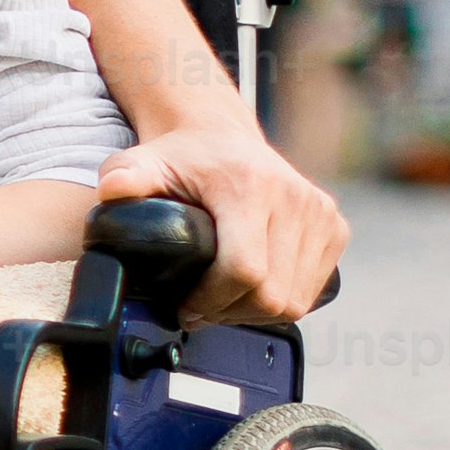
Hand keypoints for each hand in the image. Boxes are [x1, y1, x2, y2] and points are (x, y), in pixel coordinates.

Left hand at [99, 118, 346, 321]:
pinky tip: (252, 288)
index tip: (185, 307)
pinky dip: (283, 299)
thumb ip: (125, 177)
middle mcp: (295, 198)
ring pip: (294, 300)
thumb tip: (114, 188)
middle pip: (271, 294)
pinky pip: (313, 289)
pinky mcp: (335, 226)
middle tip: (199, 309)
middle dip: (230, 312)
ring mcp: (320, 213)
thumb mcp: (144, 163)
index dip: (212, 301)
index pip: (244, 270)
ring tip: (222, 300)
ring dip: (255, 311)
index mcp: (252, 186)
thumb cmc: (182, 158)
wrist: (221, 137)